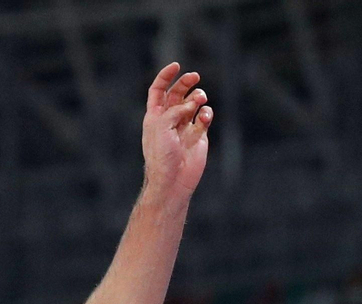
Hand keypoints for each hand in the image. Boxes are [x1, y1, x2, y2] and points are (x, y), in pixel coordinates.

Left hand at [141, 62, 212, 199]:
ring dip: (198, 97)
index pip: (158, 90)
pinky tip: (204, 118)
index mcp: (154, 117)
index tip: (176, 65)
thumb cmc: (162, 155)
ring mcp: (185, 126)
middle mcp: (169, 120)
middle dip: (186, 82)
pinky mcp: (199, 134)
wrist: (173, 179)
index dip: (166, 76)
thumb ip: (176, 109)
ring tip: (199, 101)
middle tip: (195, 77)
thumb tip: (193, 102)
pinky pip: (205, 116)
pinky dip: (207, 113)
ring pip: (194, 103)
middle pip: (178, 93)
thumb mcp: (162, 127)